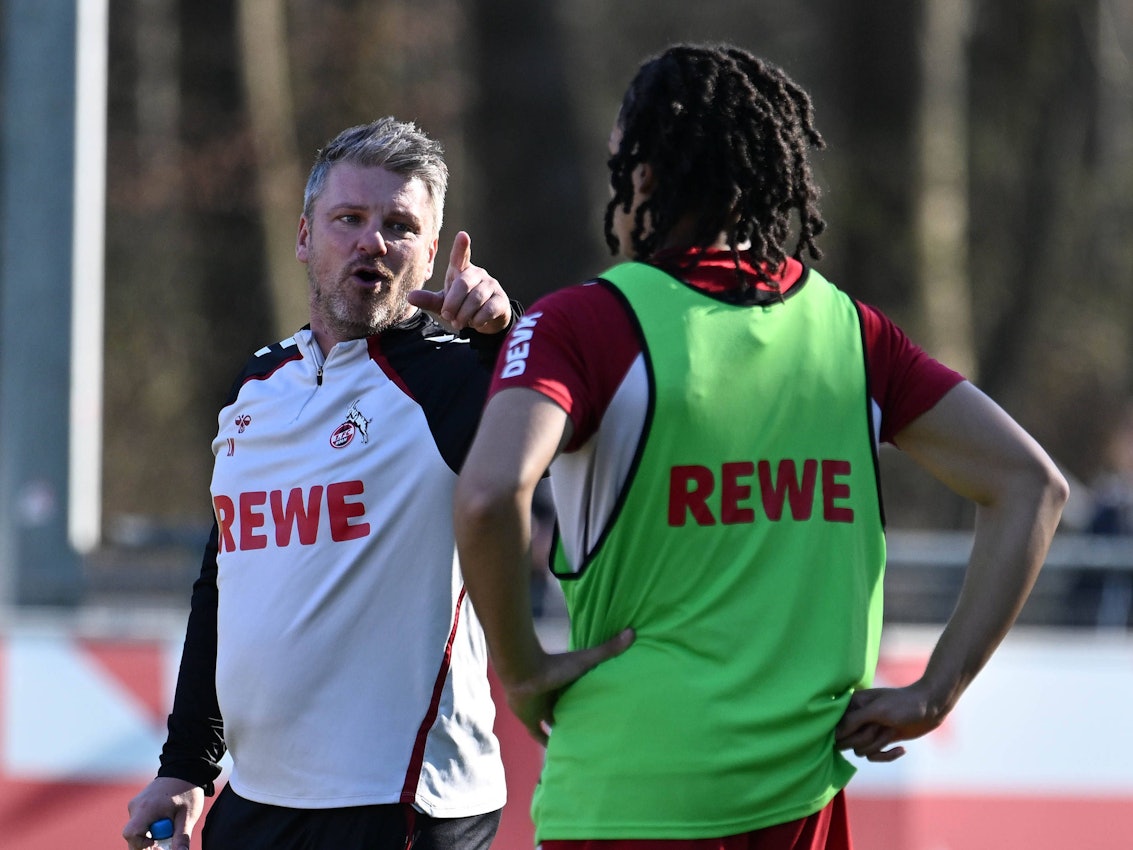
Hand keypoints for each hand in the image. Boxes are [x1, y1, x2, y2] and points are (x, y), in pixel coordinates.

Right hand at [123, 777, 204, 849]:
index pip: (131, 834)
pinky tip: (165, 817)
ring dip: (151, 832)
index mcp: (146, 808)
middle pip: (132, 834)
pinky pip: (140, 821)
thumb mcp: (187, 816)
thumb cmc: (187, 791)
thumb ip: (181, 837)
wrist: (185, 769)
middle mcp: (136, 806)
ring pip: (137, 828)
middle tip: (166, 839)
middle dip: (147, 841)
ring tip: (170, 822)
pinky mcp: (138, 803)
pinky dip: (150, 825)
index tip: (157, 842)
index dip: (142, 844)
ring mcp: (135, 804)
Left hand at [407, 231, 510, 333]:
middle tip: (448, 316)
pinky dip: (478, 320)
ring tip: (459, 322)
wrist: (486, 320)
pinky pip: (488, 309)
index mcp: (461, 271)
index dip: (461, 247)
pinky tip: (475, 322)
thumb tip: (410, 296)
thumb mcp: (443, 303)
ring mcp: (491, 285)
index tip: (462, 235)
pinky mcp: (501, 300)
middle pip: (463, 283)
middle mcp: (478, 274)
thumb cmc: (461, 306)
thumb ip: (429, 300)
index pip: (460, 257)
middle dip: (453, 303)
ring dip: (464, 314)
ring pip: (476, 298)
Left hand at [503, 628, 634, 745]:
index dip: (588, 698)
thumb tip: (632, 632)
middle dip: (576, 715)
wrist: (524, 673)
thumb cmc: (555, 665)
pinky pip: (538, 734)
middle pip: (566, 707)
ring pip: (552, 721)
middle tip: (594, 729)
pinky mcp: (529, 719)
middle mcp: (553, 695)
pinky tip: (558, 753)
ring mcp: (540, 707)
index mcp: (565, 682)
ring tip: (580, 743)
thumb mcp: (586, 660)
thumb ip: (607, 649)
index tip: (602, 706)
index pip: (578, 692)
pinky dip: (546, 743)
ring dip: (562, 730)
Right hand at [834, 681, 947, 762]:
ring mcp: (869, 730)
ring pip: (860, 750)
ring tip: (892, 731)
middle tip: (880, 727)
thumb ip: (853, 720)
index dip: (846, 733)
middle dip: (865, 739)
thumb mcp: (877, 710)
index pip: (835, 727)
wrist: (930, 707)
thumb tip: (834, 735)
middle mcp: (857, 718)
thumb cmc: (903, 704)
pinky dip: (887, 755)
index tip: (862, 729)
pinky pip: (874, 757)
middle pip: (847, 741)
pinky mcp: (881, 741)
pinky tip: (902, 749)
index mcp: (851, 705)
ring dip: (879, 744)